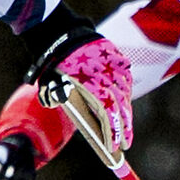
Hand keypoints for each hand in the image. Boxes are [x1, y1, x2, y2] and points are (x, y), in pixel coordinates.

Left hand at [18, 4, 133, 152]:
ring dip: (126, 112)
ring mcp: (113, 65)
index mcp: (90, 85)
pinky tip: (124, 104)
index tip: (115, 148)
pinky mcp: (116, 56)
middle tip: (126, 144)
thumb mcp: (53, 88)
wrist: (59, 32)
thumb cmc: (53, 64)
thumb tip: (75, 120)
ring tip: (126, 127)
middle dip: (124, 128)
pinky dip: (125, 92)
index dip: (112, 132)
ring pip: (125, 93)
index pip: (107, 113)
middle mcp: (105, 76)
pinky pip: (124, 78)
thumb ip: (62, 104)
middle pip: (120, 106)